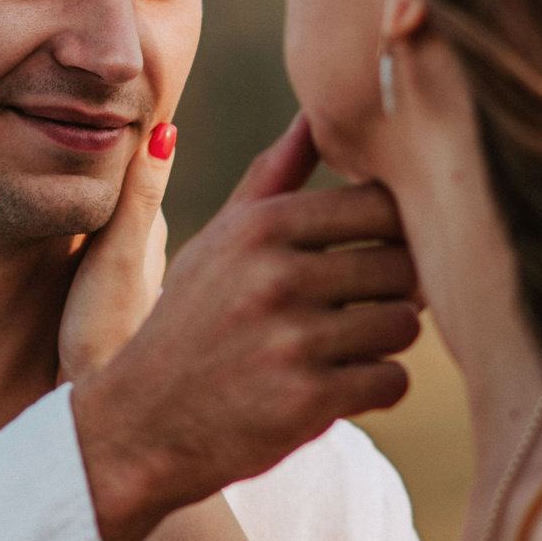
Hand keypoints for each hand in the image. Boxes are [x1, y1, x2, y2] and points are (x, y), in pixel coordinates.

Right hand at [74, 115, 420, 540]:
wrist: (137, 426)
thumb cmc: (189, 324)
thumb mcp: (216, 244)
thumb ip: (271, 179)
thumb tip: (316, 114)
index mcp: (261, 228)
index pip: (380, 205)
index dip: (391, 233)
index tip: (370, 257)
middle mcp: (278, 277)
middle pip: (402, 264)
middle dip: (394, 291)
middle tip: (361, 310)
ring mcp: (293, 341)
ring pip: (403, 325)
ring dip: (386, 341)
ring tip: (345, 348)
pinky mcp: (308, 402)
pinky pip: (392, 381)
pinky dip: (376, 388)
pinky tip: (339, 387)